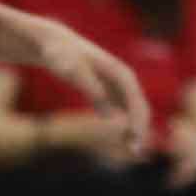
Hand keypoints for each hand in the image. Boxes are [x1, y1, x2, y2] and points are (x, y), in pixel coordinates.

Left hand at [38, 27, 154, 161]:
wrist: (55, 44)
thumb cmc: (62, 56)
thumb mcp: (72, 70)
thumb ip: (89, 87)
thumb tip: (107, 112)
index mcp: (119, 72)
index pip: (135, 98)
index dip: (137, 118)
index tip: (135, 136)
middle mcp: (123, 78)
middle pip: (139, 105)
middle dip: (140, 127)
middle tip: (135, 150)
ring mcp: (117, 84)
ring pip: (134, 109)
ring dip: (135, 128)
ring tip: (133, 149)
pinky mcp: (109, 90)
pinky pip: (124, 110)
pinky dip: (126, 124)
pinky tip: (125, 140)